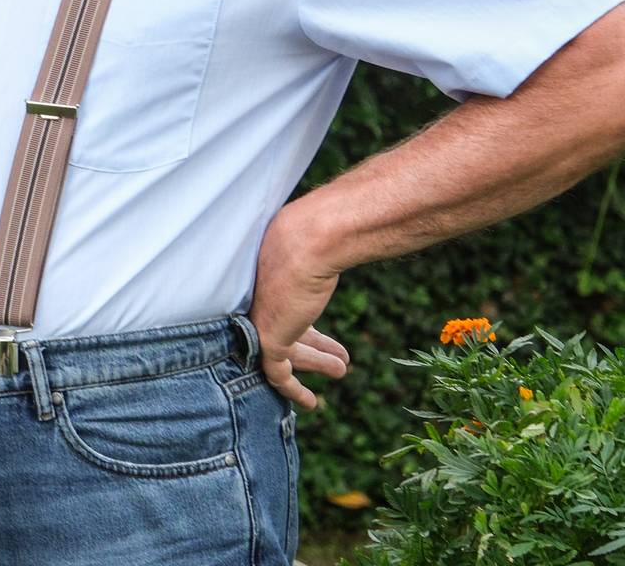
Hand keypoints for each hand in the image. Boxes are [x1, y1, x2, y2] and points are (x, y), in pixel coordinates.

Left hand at [250, 209, 352, 409]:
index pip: (285, 305)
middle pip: (289, 329)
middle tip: (339, 357)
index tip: (323, 334)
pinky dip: (293, 391)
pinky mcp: (269, 340)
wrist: (309, 242)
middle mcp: (262, 300)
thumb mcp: (321, 244)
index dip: (305, 322)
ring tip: (342, 369)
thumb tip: (362, 220)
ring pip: (288, 353)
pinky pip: (277, 375)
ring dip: (316, 363)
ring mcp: (262, 320)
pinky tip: (311, 403)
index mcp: (271, 277)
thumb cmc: (319, 236)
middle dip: (315, 345)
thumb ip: (329, 247)